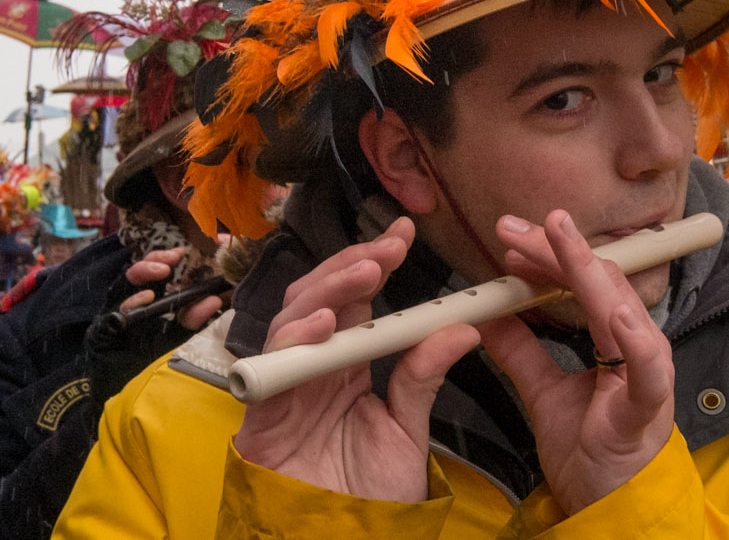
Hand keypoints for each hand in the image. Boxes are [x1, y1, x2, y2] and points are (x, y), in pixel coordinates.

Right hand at [85, 248, 227, 402]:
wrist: (127, 394)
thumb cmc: (151, 361)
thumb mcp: (177, 336)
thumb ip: (193, 320)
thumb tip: (214, 300)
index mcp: (145, 301)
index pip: (151, 273)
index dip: (162, 258)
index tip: (179, 253)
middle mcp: (125, 305)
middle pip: (133, 276)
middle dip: (148, 266)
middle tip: (166, 266)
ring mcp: (110, 319)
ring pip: (118, 292)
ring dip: (136, 284)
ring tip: (155, 284)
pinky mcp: (100, 337)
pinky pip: (107, 322)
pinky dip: (120, 315)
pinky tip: (134, 310)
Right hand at [233, 217, 479, 501]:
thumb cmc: (368, 496)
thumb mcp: (407, 430)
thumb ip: (424, 379)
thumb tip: (465, 328)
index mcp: (347, 365)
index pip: (356, 300)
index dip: (374, 262)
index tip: (404, 233)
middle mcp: (313, 369)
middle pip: (320, 298)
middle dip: (351, 266)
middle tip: (387, 248)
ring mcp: (286, 388)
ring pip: (292, 320)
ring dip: (327, 291)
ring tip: (364, 273)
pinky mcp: (263, 417)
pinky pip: (271, 368)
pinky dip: (292, 340)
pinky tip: (321, 323)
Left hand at [478, 210, 675, 513]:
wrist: (614, 511)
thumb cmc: (592, 452)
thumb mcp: (545, 394)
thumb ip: (522, 353)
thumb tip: (489, 314)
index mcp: (615, 341)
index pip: (581, 283)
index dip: (546, 257)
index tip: (508, 240)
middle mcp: (637, 348)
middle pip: (598, 283)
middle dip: (554, 251)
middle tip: (513, 229)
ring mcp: (646, 375)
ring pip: (620, 310)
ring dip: (587, 274)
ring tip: (561, 242)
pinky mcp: (646, 409)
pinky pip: (646, 372)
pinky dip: (634, 343)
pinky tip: (617, 315)